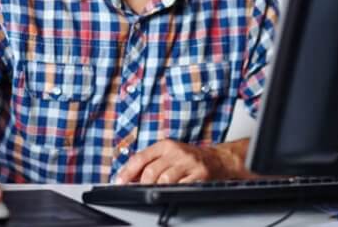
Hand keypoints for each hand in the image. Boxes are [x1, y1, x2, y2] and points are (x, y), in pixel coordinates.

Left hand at [115, 139, 243, 184]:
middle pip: (151, 171)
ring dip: (155, 190)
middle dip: (141, 184)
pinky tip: (170, 192)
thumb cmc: (188, 158)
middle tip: (136, 191)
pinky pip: (181, 187)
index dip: (127, 172)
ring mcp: (189, 163)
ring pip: (164, 181)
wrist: (218, 159)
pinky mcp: (200, 175)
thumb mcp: (168, 154)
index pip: (141, 158)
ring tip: (152, 193)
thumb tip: (128, 176)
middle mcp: (177, 152)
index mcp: (165, 145)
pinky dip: (172, 192)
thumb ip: (149, 162)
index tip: (119, 182)